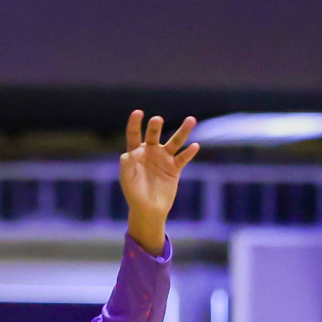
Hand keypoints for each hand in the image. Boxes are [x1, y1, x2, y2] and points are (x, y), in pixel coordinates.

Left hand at [120, 109, 198, 255]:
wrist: (148, 209)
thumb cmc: (134, 194)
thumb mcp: (127, 179)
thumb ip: (127, 166)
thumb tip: (130, 153)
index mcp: (135, 153)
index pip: (134, 135)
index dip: (135, 123)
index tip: (138, 112)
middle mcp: (150, 152)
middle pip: (154, 135)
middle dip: (155, 127)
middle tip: (157, 120)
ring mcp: (164, 159)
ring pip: (174, 142)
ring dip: (183, 131)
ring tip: (191, 120)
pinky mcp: (175, 168)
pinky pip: (183, 158)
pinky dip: (189, 152)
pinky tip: (194, 146)